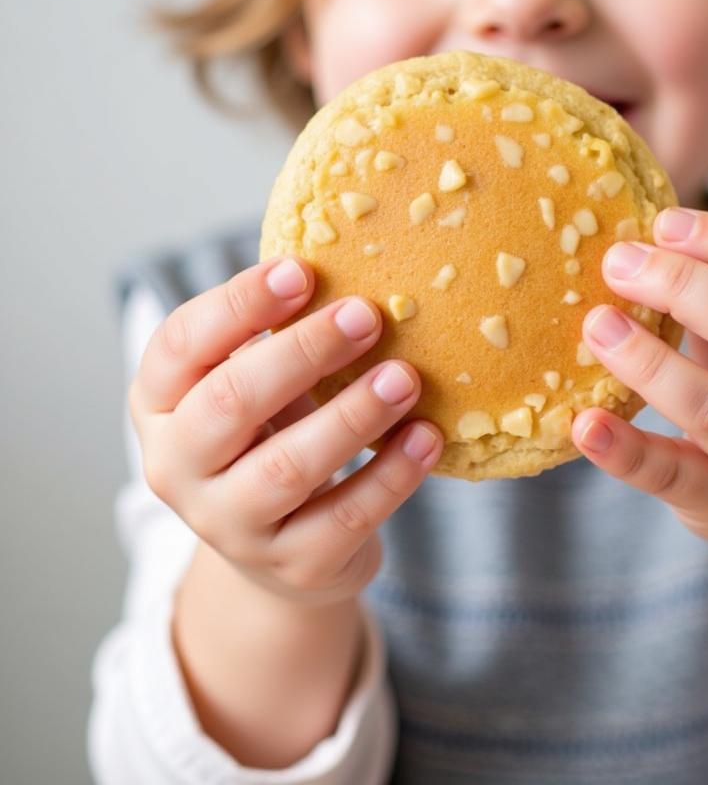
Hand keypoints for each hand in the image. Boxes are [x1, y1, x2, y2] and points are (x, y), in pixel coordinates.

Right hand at [129, 256, 442, 607]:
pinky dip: (392, 474)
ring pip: (288, 467)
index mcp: (161, 403)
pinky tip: (427, 436)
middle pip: (231, 403)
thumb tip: (352, 260)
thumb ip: (275, 333)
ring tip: (406, 377)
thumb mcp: (253, 382)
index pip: (182, 345)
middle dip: (303, 353)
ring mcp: (230, 524)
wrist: (283, 548)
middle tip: (367, 315)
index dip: (240, 303)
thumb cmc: (271, 435)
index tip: (303, 270)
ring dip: (353, 416)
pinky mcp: (292, 565)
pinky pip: (345, 517)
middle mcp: (178, 466)